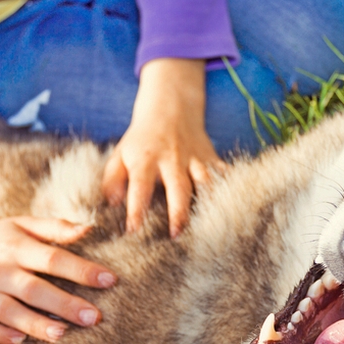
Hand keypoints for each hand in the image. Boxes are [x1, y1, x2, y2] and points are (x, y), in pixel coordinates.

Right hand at [0, 216, 117, 343]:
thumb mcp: (21, 224)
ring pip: (11, 312)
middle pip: (35, 289)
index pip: (53, 258)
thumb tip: (89, 228)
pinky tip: (21, 342)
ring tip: (62, 335)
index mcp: (16, 247)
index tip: (110, 280)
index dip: (82, 269)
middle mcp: (0, 271)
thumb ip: (55, 228)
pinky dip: (1, 336)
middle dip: (64, 304)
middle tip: (94, 317)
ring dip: (36, 324)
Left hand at [102, 58, 226, 237]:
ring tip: (207, 229)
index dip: (136, 209)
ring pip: (205, 183)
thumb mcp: (120, 155)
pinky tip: (233, 209)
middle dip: (178, 213)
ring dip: (206, 207)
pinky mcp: (211, 157)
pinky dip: (230, 190)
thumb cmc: (141, 141)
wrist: (170, 108)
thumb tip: (110, 205)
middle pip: (178, 188)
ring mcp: (194, 158)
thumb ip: (112, 180)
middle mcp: (172, 159)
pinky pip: (224, 174)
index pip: (139, 187)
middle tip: (175, 236)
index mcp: (145, 159)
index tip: (132, 231)